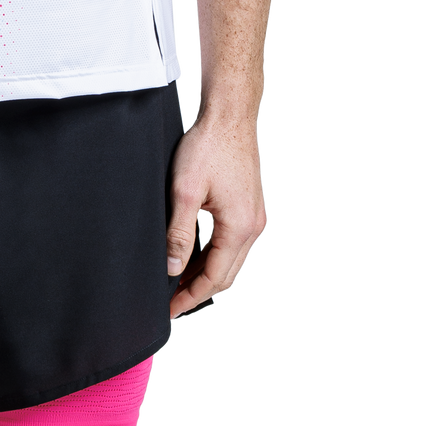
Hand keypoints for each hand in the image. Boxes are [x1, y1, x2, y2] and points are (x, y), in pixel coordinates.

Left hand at [165, 109, 268, 319]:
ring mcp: (255, 216)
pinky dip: (214, 253)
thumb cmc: (208, 145)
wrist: (229, 115)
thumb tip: (172, 269)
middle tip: (171, 301)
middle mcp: (254, 226)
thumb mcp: (185, 191)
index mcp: (240, 227)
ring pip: (230, 259)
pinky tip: (194, 255)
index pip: (214, 277)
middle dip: (198, 290)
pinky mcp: (251, 206)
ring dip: (206, 272)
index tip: (170, 311)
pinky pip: (233, 242)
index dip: (190, 297)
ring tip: (178, 282)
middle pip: (226, 274)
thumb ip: (179, 234)